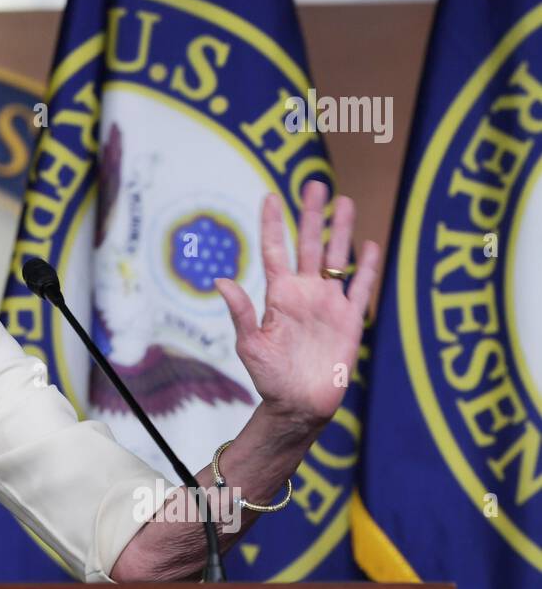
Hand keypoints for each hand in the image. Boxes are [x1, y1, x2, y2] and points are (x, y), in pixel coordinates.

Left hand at [214, 181, 380, 426]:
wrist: (299, 405)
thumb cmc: (269, 377)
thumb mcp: (250, 344)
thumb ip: (241, 312)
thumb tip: (220, 280)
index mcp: (278, 295)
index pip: (274, 250)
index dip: (271, 224)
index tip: (270, 195)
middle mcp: (304, 292)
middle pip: (309, 245)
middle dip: (312, 215)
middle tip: (315, 183)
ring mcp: (329, 303)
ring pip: (336, 258)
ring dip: (340, 231)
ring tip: (344, 201)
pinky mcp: (350, 320)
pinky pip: (361, 287)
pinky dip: (367, 267)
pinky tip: (369, 243)